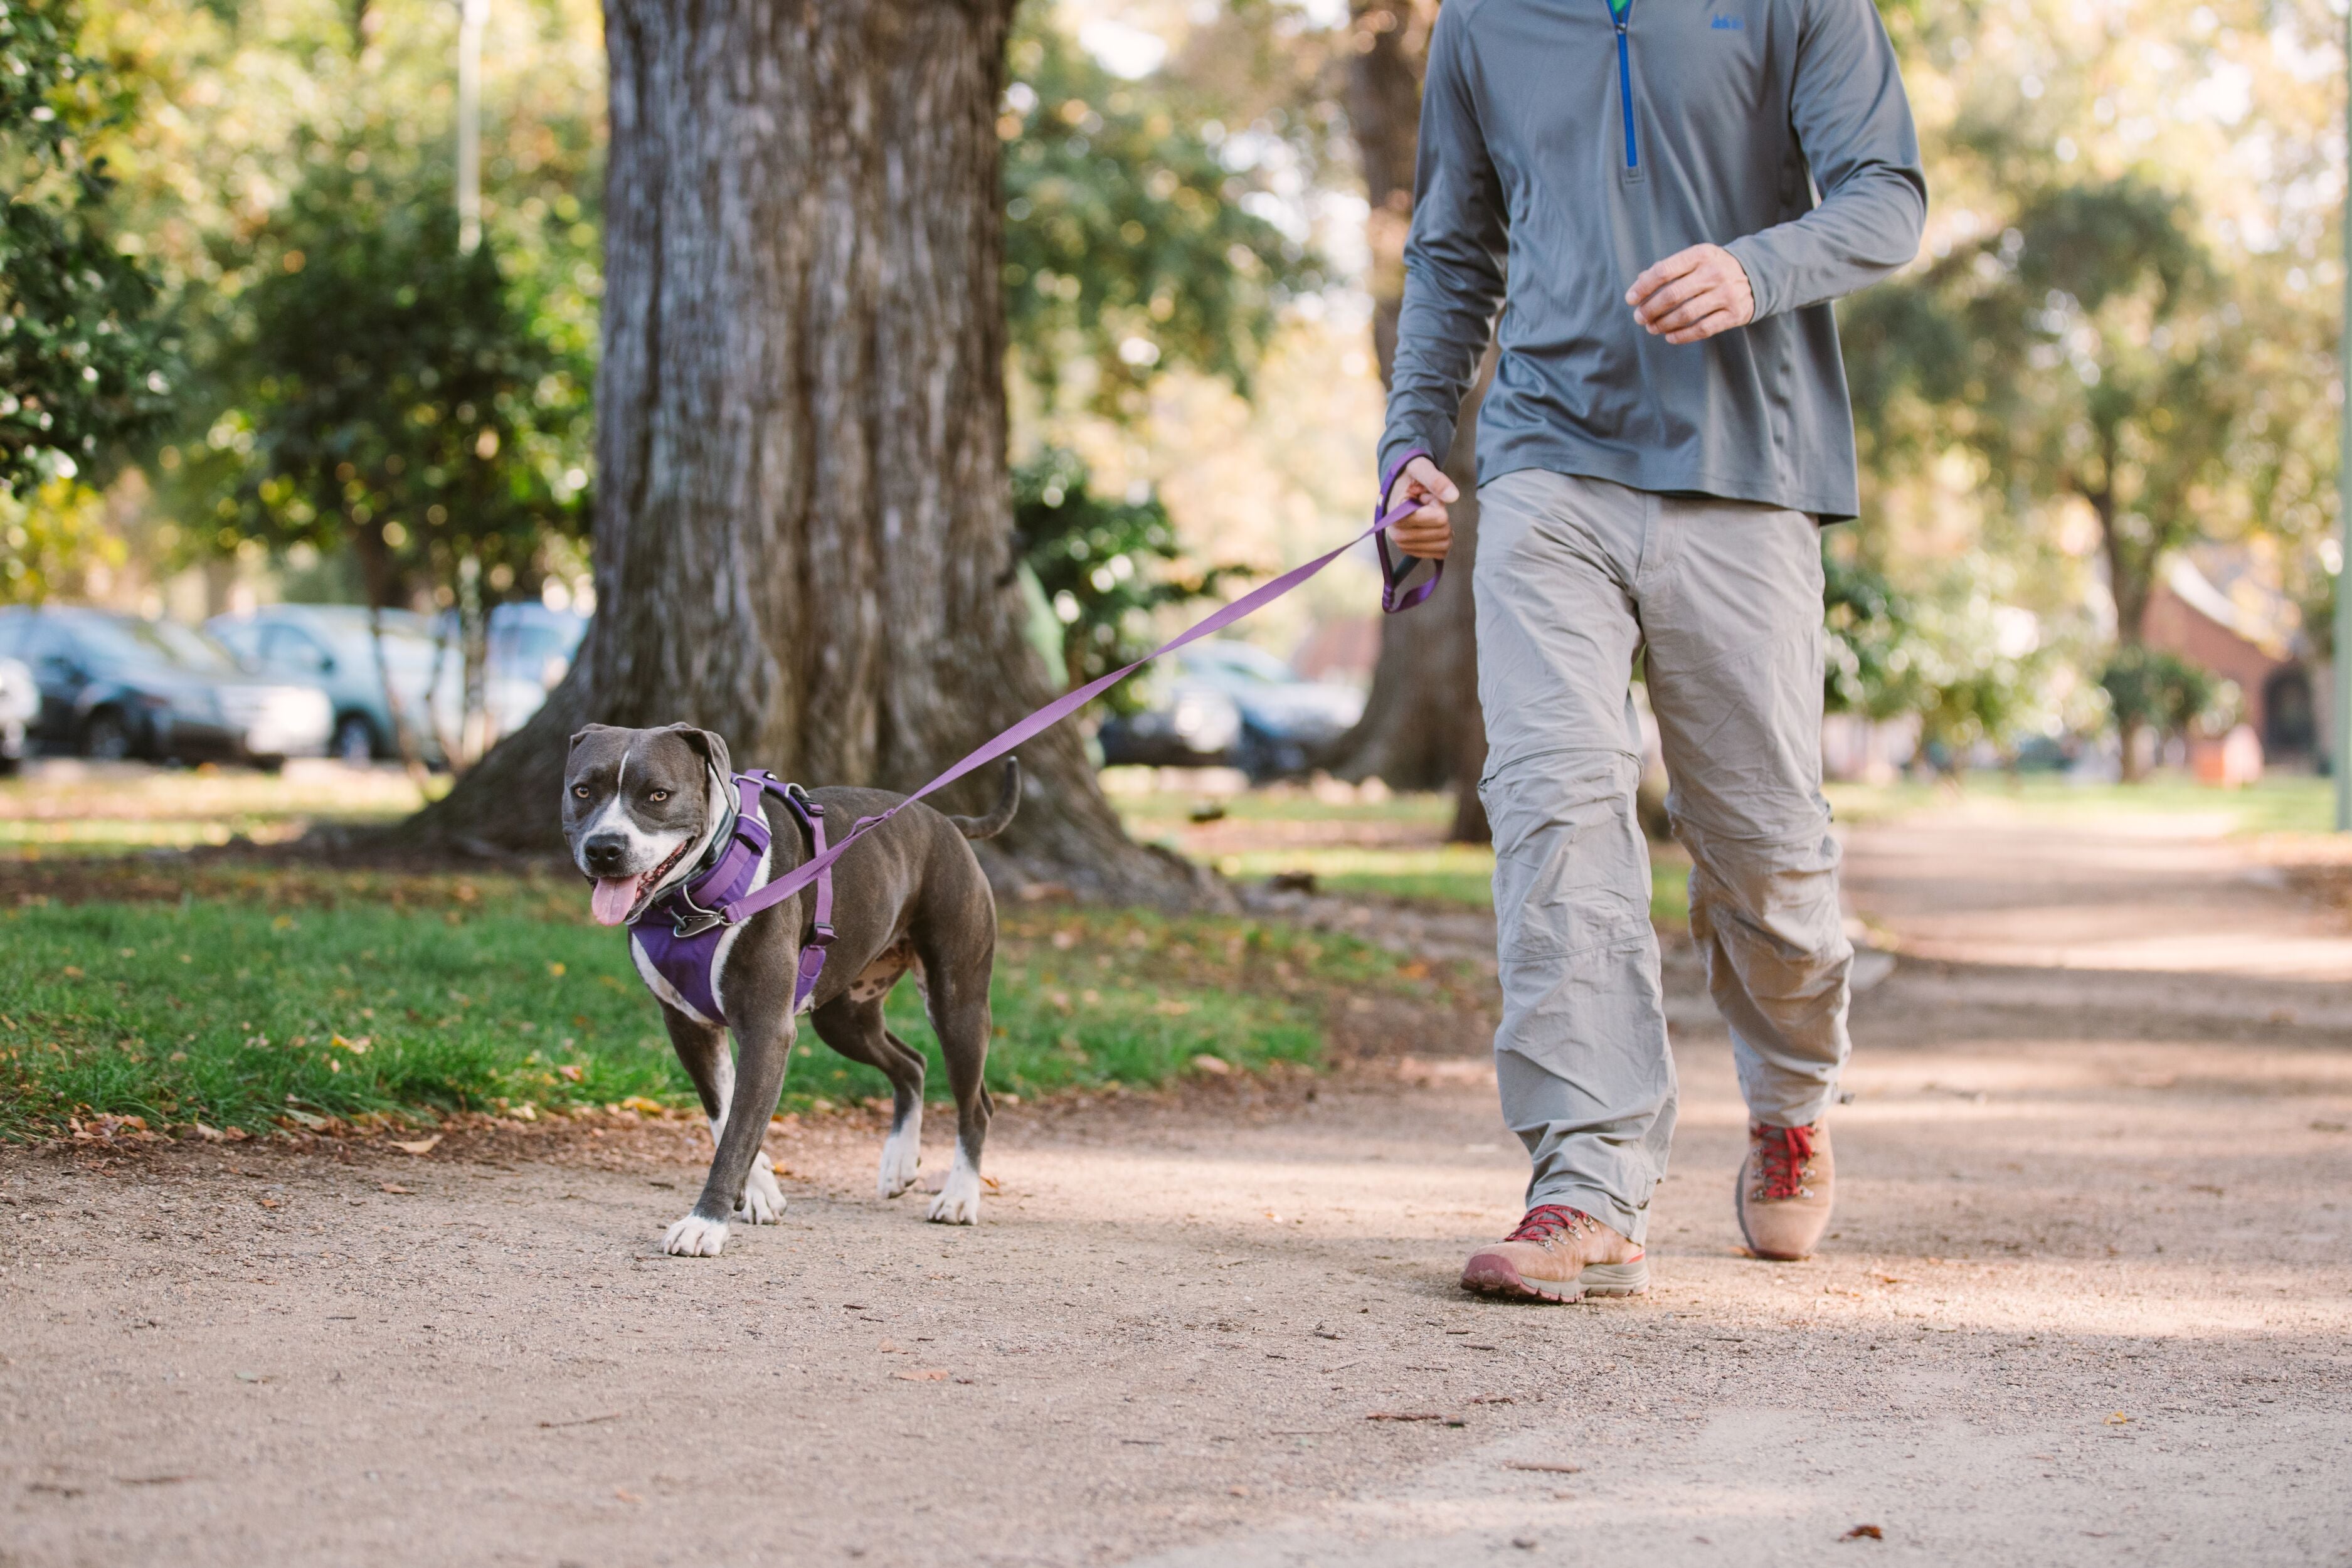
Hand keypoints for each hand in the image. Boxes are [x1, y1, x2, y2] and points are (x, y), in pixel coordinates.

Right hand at [1383, 455, 1458, 560]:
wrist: (1398, 488)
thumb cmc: (1410, 477)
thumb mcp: (1421, 469)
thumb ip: (1436, 480)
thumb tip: (1453, 496)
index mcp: (1398, 515)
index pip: (1438, 518)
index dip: (1437, 504)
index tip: (1424, 496)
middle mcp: (1397, 534)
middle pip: (1443, 532)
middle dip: (1441, 515)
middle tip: (1427, 504)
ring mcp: (1404, 545)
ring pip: (1444, 544)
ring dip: (1441, 527)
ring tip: (1427, 513)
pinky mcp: (1411, 552)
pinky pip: (1440, 553)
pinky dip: (1440, 538)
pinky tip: (1428, 526)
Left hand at [1627, 243, 1754, 343]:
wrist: (1757, 274)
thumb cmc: (1715, 267)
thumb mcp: (1696, 259)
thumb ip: (1669, 268)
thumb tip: (1639, 281)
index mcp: (1701, 254)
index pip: (1664, 271)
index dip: (1643, 287)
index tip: (1630, 299)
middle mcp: (1715, 272)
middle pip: (1672, 295)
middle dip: (1650, 309)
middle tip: (1639, 317)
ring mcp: (1727, 294)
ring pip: (1685, 314)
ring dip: (1662, 324)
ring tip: (1651, 328)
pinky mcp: (1735, 314)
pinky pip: (1702, 329)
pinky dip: (1681, 335)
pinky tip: (1669, 336)